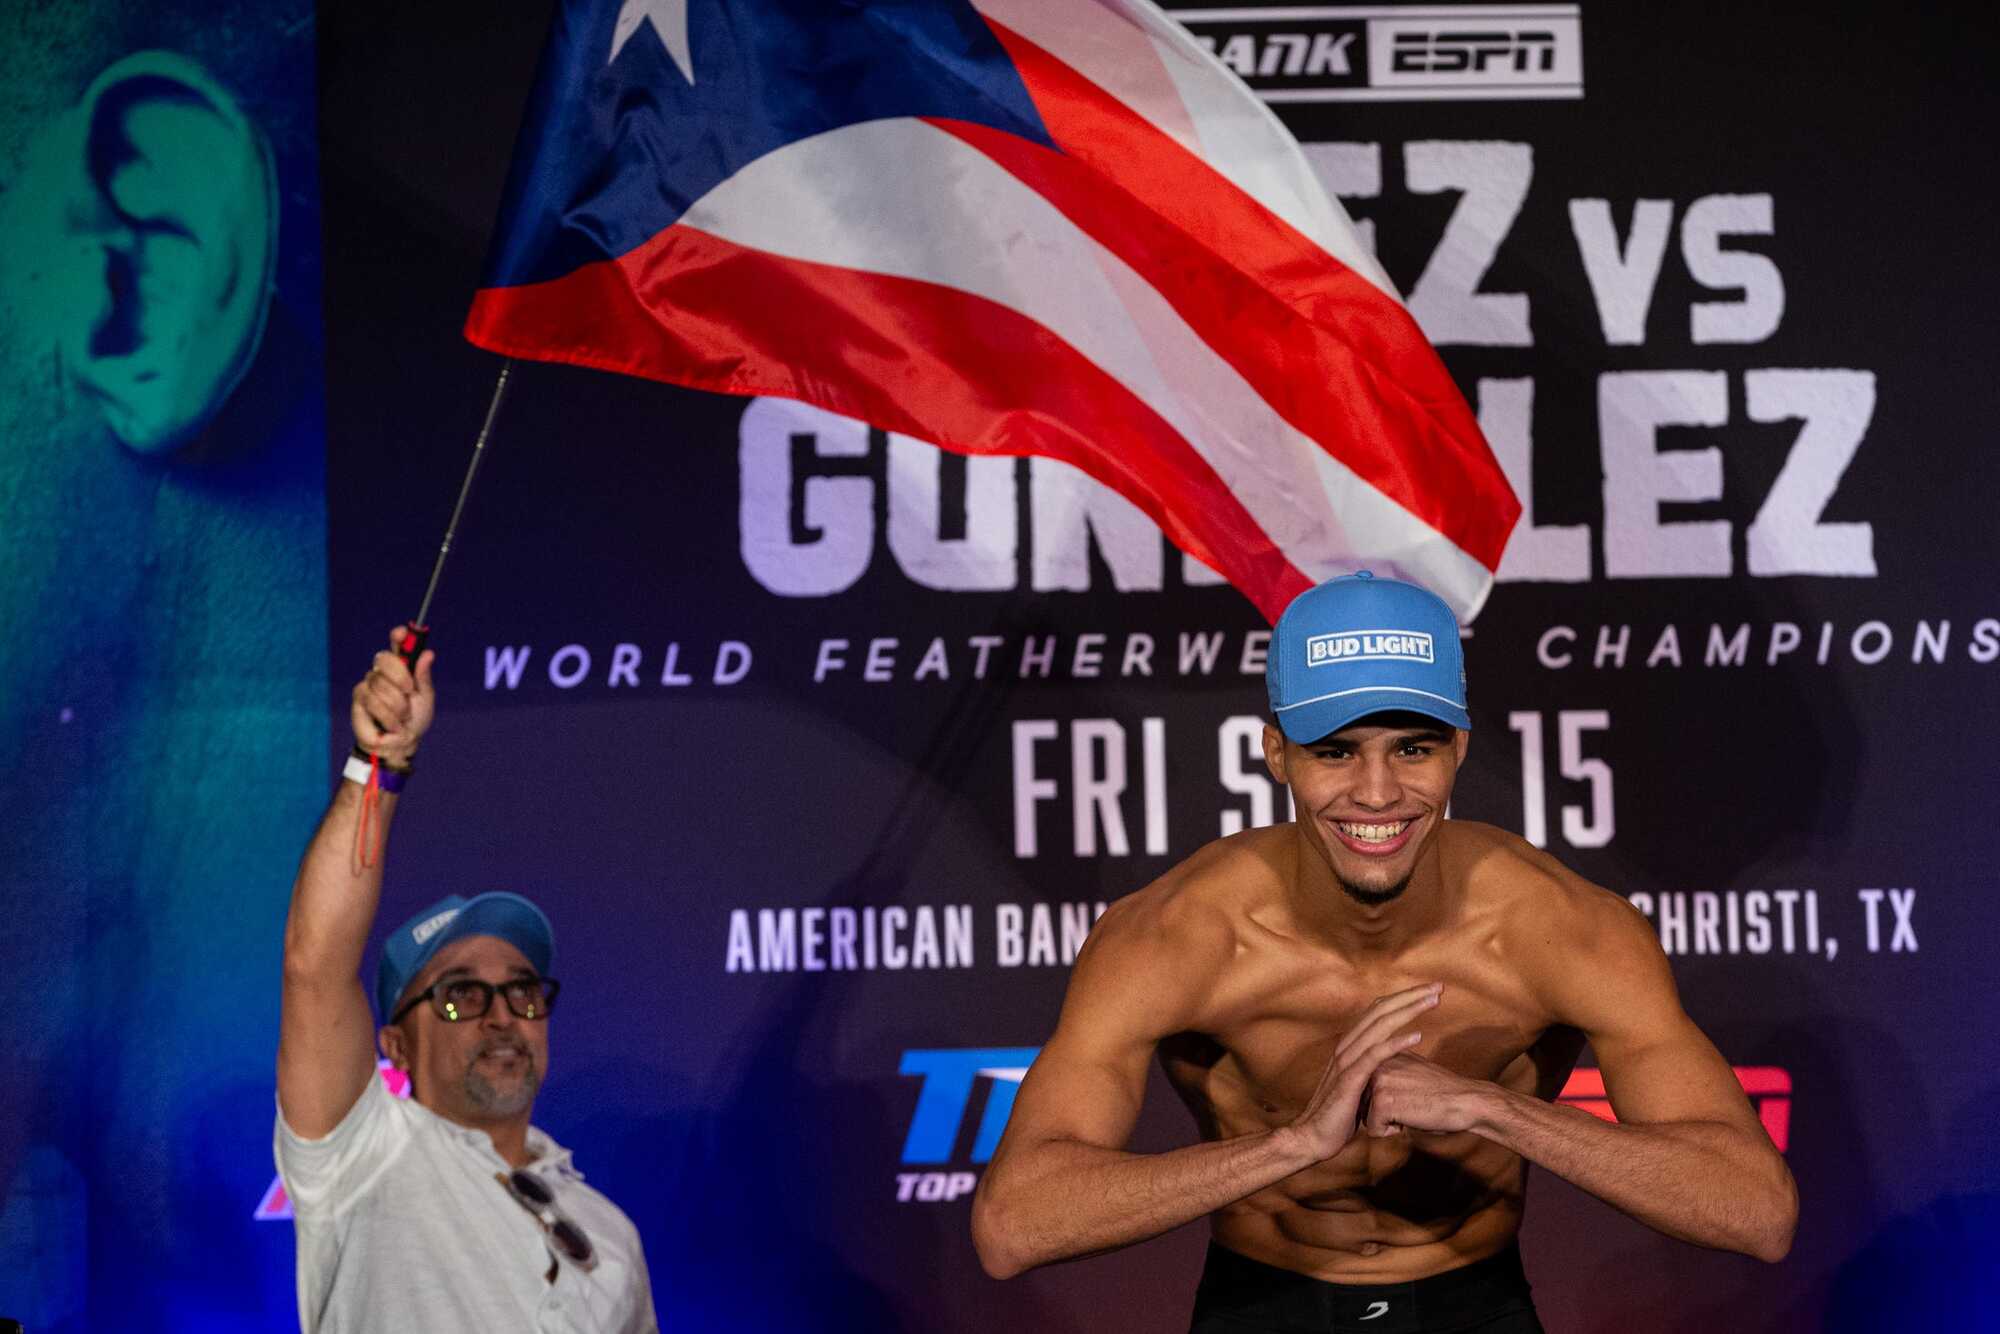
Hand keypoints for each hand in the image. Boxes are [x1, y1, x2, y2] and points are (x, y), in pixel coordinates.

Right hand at [351, 625, 435, 766]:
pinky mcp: (358, 699)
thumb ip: (423, 676)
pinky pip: (373, 701)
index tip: (402, 632)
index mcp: (400, 668)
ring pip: (381, 684)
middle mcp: (382, 672)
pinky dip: (388, 716)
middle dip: (401, 677)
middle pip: (384, 659)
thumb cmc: (414, 720)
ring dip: (397, 705)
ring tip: (403, 717)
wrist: (401, 744)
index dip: (397, 636)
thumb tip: (428, 653)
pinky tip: (392, 725)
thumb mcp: (425, 698)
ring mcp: (368, 684)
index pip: (396, 645)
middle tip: (410, 693)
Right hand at [1285, 983, 1439, 1161]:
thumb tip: (1394, 1064)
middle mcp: (1347, 1046)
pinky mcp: (1350, 1079)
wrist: (1314, 1136)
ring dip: (1408, 1011)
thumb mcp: (1359, 1084)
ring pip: (1379, 1026)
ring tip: (1432, 1002)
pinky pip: (1375, 1056)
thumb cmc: (1339, 1113)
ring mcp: (1347, 1060)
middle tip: (1438, 987)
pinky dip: (1396, 1043)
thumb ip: (1373, 1068)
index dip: (1403, 998)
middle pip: (1381, 1010)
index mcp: (1350, 1044)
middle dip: (1411, 996)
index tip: (1429, 991)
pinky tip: (1417, 1036)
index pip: (1378, 1010)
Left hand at [1362, 1051, 1488, 1136]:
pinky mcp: (1382, 1102)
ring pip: (1365, 1117)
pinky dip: (1392, 1132)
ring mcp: (1377, 1082)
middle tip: (1411, 1103)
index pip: (1363, 1090)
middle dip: (1383, 1113)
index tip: (1408, 1096)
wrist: (1465, 1101)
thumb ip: (1388, 1071)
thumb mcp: (1409, 1071)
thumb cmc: (1440, 1092)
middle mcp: (1374, 1065)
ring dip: (1387, 1122)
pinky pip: (1373, 1130)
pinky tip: (1411, 1119)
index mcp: (1381, 1056)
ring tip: (1411, 1109)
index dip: (1386, 1102)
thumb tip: (1370, 1082)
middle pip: (1361, 1104)